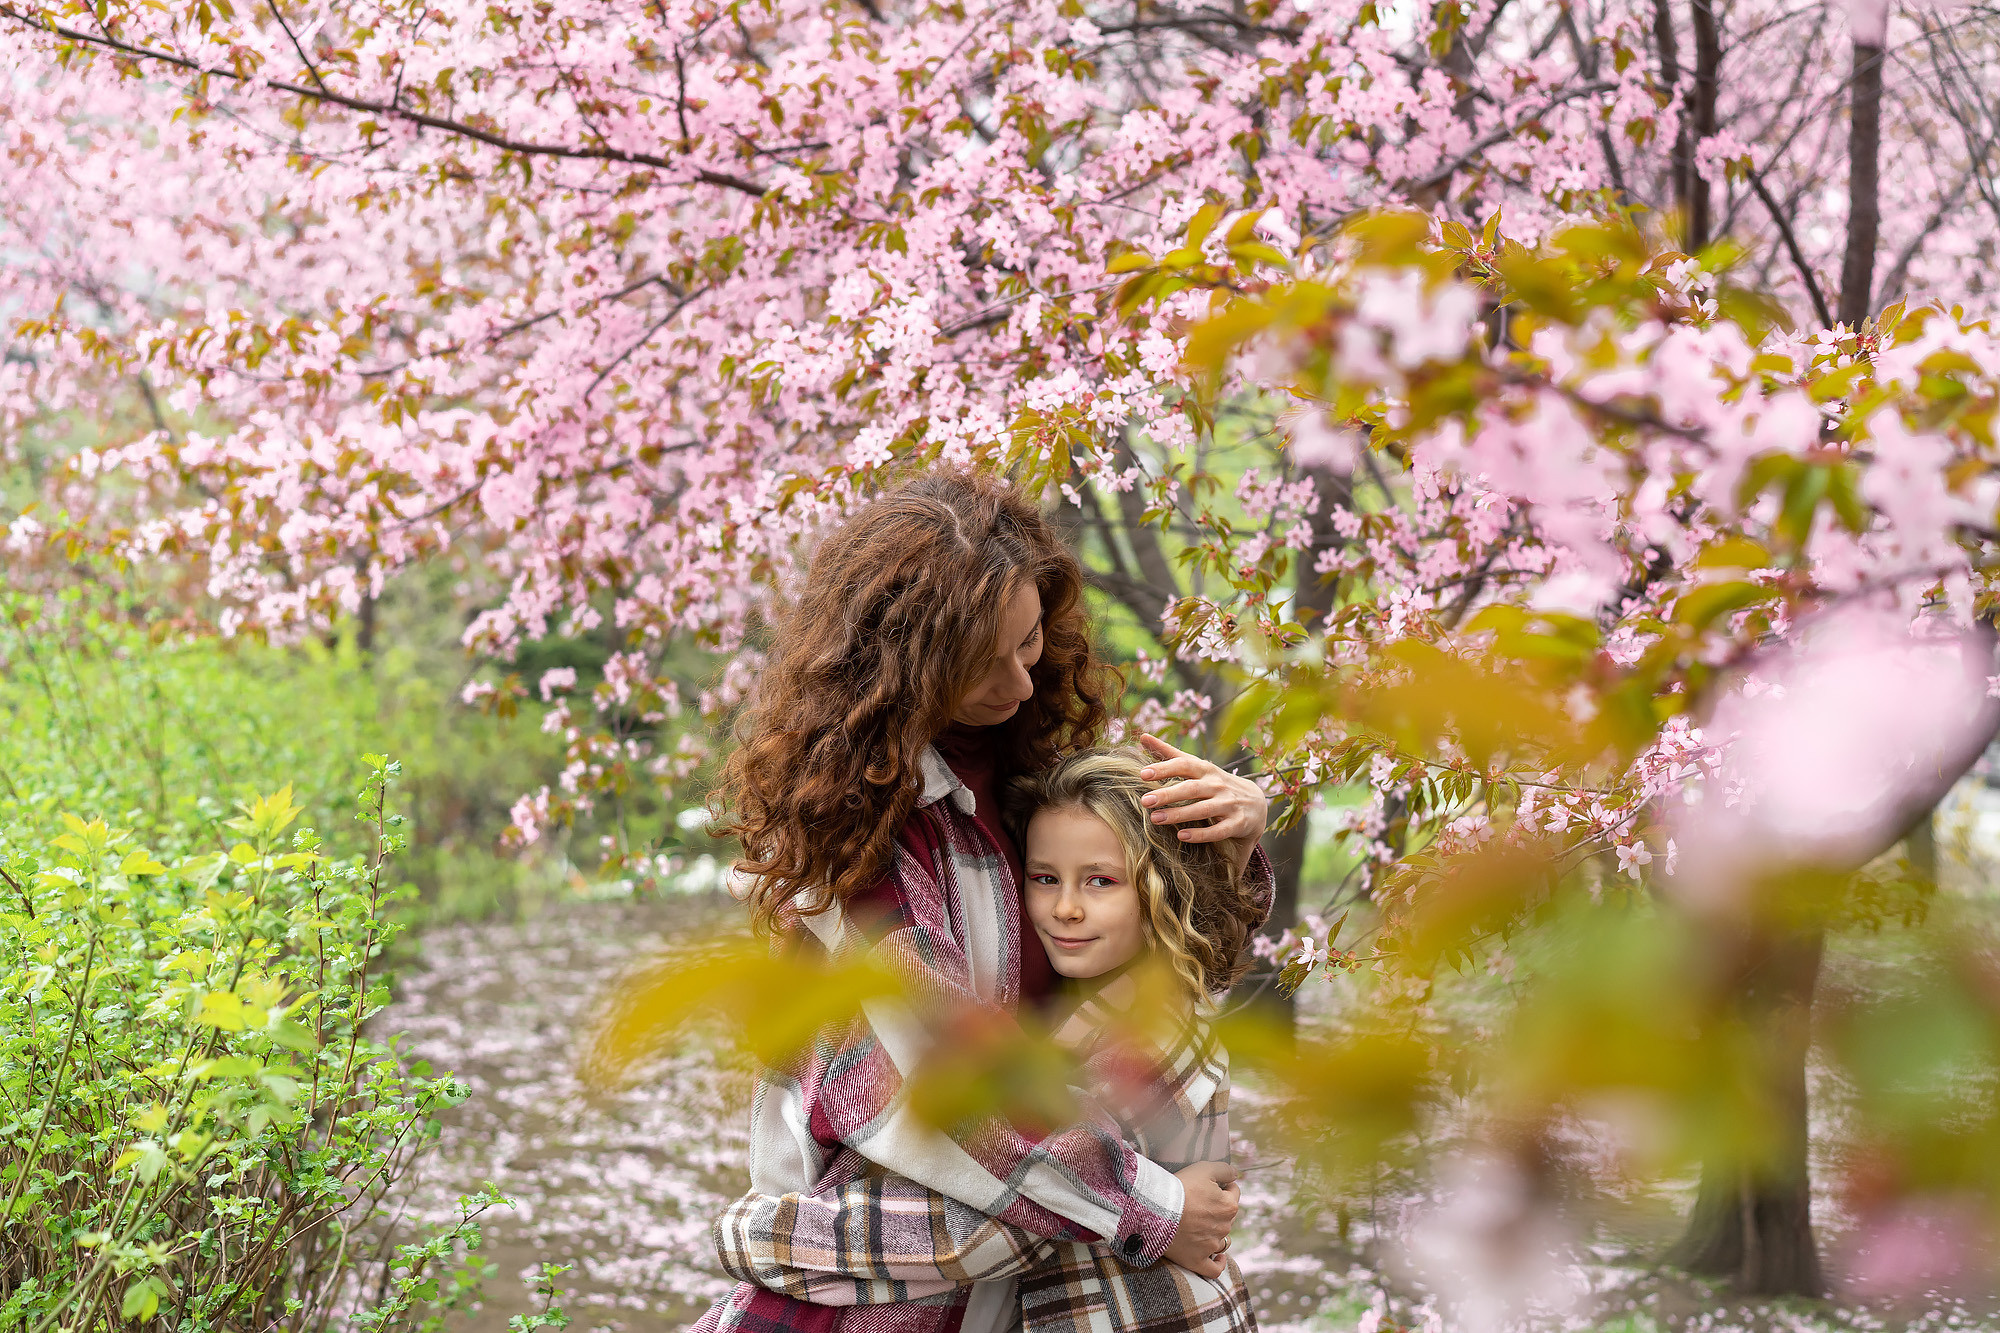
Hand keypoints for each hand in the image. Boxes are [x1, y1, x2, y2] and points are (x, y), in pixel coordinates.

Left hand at [1137, 735, 1268, 873]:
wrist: (1255, 804)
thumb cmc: (1216, 783)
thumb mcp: (1197, 766)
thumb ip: (1169, 753)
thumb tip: (1142, 736)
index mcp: (1206, 770)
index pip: (1185, 765)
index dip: (1165, 768)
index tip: (1143, 774)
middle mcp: (1218, 785)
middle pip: (1191, 788)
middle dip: (1168, 794)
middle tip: (1144, 801)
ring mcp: (1229, 804)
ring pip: (1203, 810)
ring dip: (1179, 814)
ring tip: (1155, 819)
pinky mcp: (1237, 823)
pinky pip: (1218, 830)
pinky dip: (1201, 834)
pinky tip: (1182, 836)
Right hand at [1163, 1161, 1237, 1279]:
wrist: (1156, 1210)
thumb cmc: (1179, 1187)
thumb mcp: (1204, 1168)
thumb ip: (1225, 1170)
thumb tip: (1236, 1175)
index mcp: (1229, 1206)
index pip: (1234, 1192)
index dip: (1223, 1186)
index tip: (1209, 1185)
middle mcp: (1224, 1227)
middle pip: (1228, 1216)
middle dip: (1218, 1209)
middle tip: (1198, 1202)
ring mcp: (1211, 1246)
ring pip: (1222, 1240)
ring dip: (1217, 1233)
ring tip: (1201, 1226)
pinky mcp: (1197, 1260)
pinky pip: (1214, 1269)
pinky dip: (1217, 1263)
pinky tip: (1216, 1257)